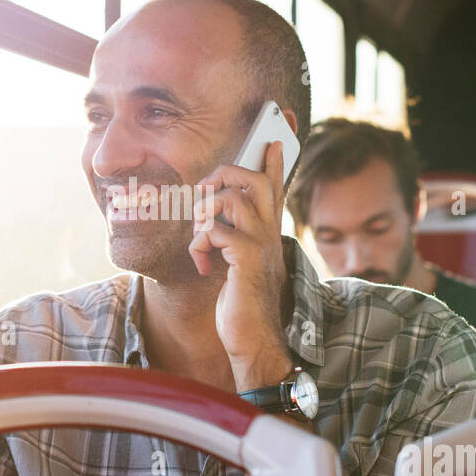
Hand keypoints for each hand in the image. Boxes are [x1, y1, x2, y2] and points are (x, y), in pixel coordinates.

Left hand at [190, 141, 294, 390]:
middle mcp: (270, 233)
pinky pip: (214, 230)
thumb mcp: (238, 264)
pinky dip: (199, 245)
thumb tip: (211, 213)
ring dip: (203, 215)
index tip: (275, 135)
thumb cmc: (242, 304)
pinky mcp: (247, 260)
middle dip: (224, 174)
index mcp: (269, 232)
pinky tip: (204, 266)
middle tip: (206, 194)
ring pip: (230, 198)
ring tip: (201, 240)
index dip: (274, 159)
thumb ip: (231, 237)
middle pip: (253, 179)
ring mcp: (261, 245)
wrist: (253, 341)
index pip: (275, 186)